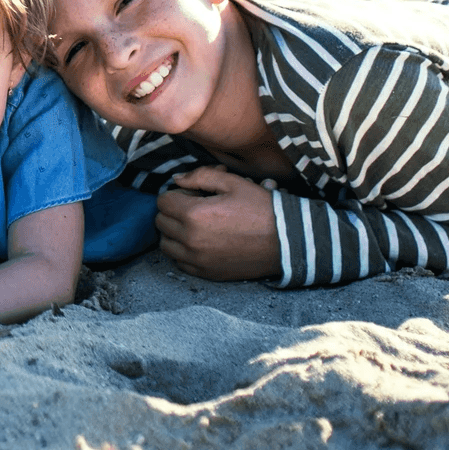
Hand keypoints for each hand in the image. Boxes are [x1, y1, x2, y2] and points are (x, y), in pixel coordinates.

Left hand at [155, 166, 281, 280]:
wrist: (287, 241)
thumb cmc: (262, 209)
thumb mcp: (233, 182)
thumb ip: (200, 176)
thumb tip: (177, 180)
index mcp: (194, 214)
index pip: (162, 201)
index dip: (177, 194)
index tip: (194, 194)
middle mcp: (190, 240)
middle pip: (160, 222)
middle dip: (173, 211)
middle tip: (195, 207)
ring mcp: (197, 260)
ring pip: (166, 245)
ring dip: (174, 233)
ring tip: (195, 225)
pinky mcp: (206, 273)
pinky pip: (180, 263)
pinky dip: (184, 252)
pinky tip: (202, 243)